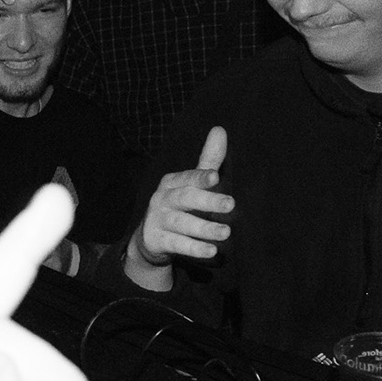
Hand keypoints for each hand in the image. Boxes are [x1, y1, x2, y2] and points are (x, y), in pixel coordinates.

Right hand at [127, 126, 230, 284]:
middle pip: (184, 198)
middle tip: (231, 204)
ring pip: (181, 223)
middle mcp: (162, 198)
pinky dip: (193, 248)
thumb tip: (220, 129)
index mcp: (172, 182)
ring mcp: (156, 219)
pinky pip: (176, 244)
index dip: (201, 177)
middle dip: (207, 201)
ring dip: (204, 228)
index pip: (188, 178)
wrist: (150, 238)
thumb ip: (208, 161)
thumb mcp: (193, 184)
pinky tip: (211, 251)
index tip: (215, 176)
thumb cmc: (180, 206)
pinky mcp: (155, 239)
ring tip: (226, 233)